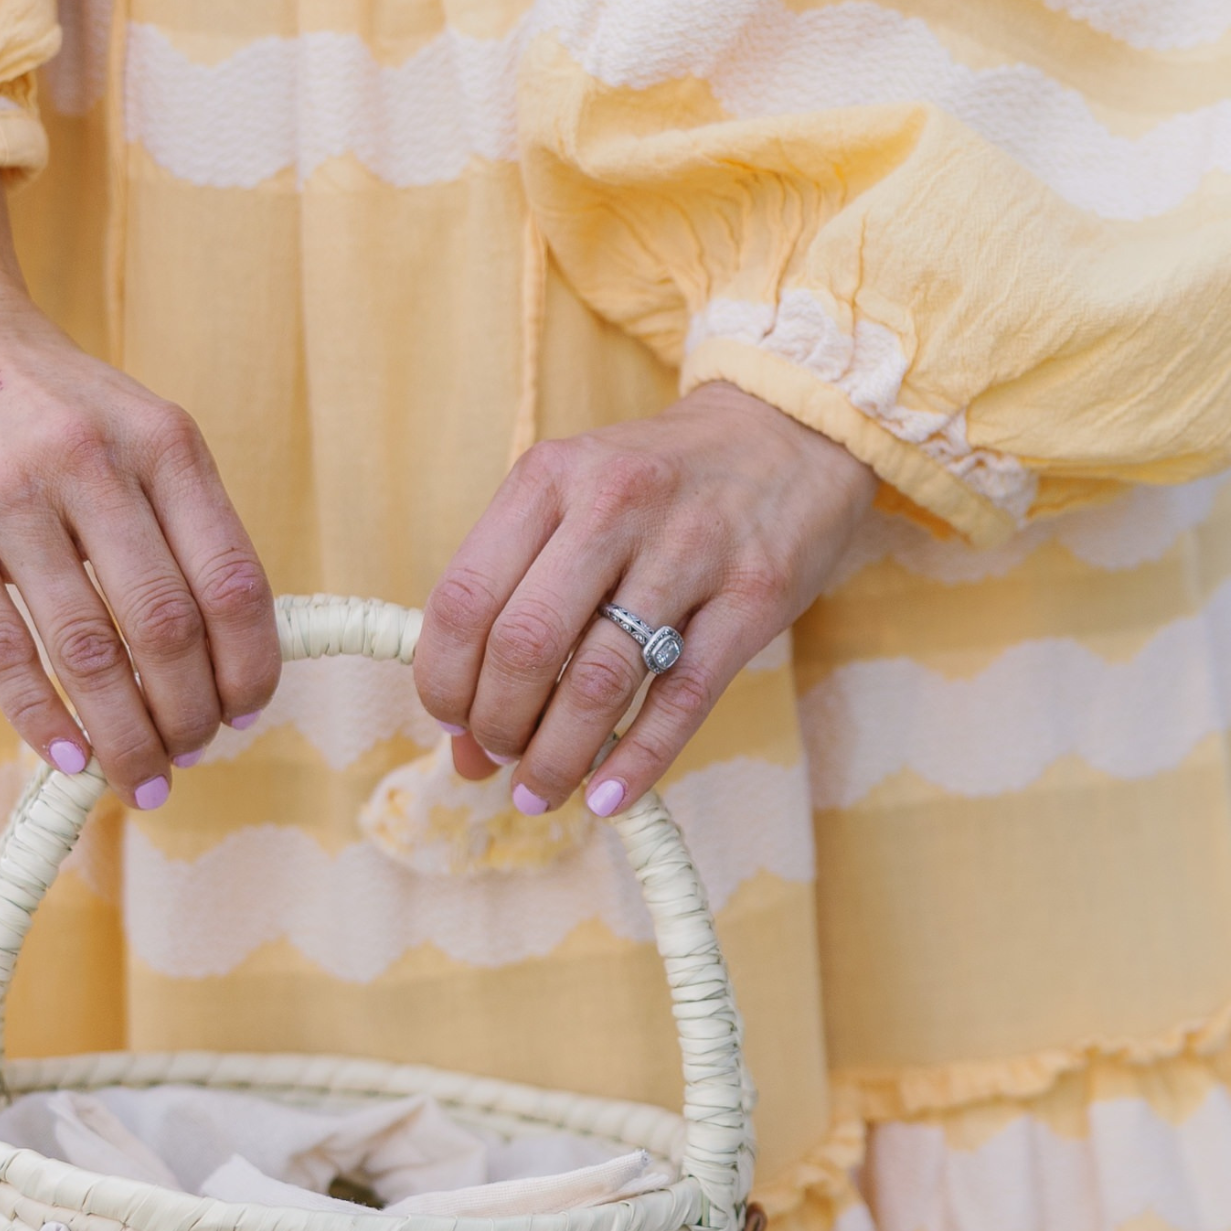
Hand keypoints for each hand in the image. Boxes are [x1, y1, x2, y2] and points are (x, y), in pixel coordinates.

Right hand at [0, 171, 277, 805]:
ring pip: (86, 653)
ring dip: (123, 734)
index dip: (250, 667)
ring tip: (138, 775)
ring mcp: (4, 496)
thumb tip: (226, 661)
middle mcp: (90, 464)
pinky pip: (0, 650)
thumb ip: (183, 523)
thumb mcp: (137, 430)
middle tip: (190, 755)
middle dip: (189, 715)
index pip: (232, 582)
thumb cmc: (48, 400)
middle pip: (164, 629)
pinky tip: (68, 755)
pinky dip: (42, 717)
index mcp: (163, 441)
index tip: (247, 714)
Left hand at [415, 386, 874, 814]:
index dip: (444, 681)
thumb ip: (512, 605)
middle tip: (502, 758)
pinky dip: (637, 762)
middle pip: (525, 646)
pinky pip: (682, 698)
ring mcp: (689, 547)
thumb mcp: (572, 507)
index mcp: (548, 478)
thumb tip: (463, 743)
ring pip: (600, 681)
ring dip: (559, 757)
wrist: (786, 432)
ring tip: (543, 790)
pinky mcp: (753, 593)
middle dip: (499, 726)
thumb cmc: (657, 489)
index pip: (463, 600)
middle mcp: (613, 503)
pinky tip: (608, 798)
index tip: (454, 723)